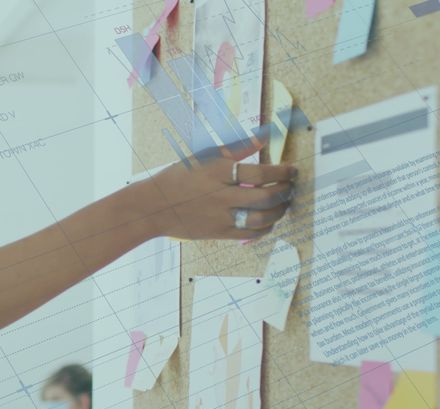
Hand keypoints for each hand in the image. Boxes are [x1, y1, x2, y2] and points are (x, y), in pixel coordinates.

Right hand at [135, 139, 296, 240]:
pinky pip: (250, 233)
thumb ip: (236, 147)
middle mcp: (221, 196)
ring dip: (279, 211)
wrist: (153, 206)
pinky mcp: (218, 233)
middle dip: (285, 191)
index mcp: (217, 173)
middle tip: (291, 186)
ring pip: (261, 218)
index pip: (259, 174)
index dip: (281, 172)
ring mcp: (220, 217)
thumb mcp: (204, 156)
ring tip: (284, 203)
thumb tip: (264, 136)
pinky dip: (265, 227)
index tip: (292, 170)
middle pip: (265, 197)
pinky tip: (269, 220)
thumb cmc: (178, 177)